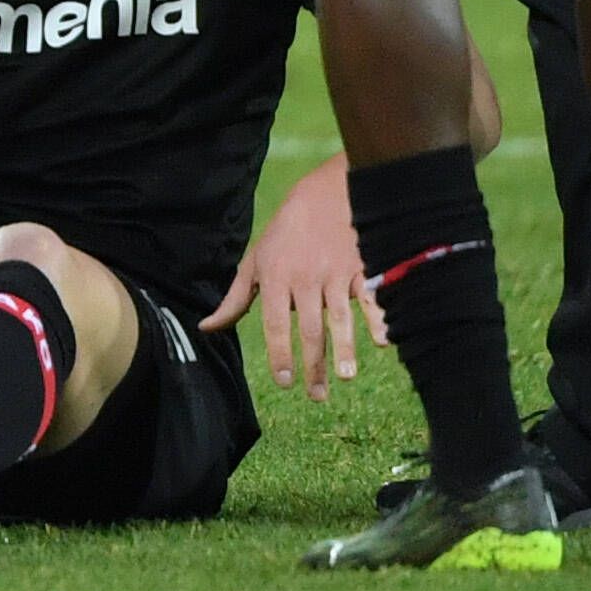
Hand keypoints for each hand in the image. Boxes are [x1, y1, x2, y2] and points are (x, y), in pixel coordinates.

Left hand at [202, 160, 382, 401]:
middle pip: (309, 328)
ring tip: (345, 377)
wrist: (326, 193)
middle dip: (312, 364)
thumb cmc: (285, 235)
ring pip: (339, 316)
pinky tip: (383, 341)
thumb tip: (207, 328)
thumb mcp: (255, 262)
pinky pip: (370, 296)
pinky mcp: (362, 268)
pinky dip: (378, 317)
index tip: (284, 382)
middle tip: (316, 397)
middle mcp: (305, 277)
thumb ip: (235, 299)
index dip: (279, 352)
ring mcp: (335, 273)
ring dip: (343, 348)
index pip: (274, 322)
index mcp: (276, 277)